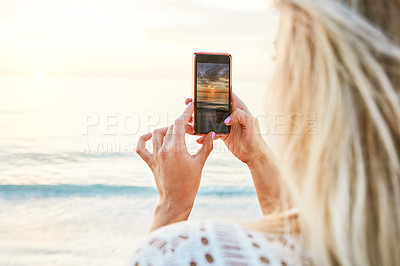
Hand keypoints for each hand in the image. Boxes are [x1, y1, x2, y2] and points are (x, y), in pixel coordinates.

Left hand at [136, 102, 214, 230]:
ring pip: (157, 133)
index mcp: (177, 149)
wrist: (176, 200)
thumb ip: (207, 146)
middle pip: (171, 128)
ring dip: (167, 129)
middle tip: (190, 129)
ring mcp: (155, 156)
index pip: (180, 124)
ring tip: (177, 133)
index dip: (185, 113)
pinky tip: (150, 136)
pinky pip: (141, 148)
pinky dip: (143, 139)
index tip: (190, 106)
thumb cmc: (190, 183)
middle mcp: (164, 150)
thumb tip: (212, 133)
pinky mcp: (150, 162)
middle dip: (181, 124)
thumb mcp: (200, 163)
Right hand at [185, 94, 282, 214]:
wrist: (254, 155)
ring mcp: (225, 124)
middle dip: (201, 104)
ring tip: (189, 122)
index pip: (226, 94)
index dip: (215, 90)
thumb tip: (226, 119)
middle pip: (213, 106)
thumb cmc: (256, 138)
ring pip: (209, 119)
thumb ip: (240, 116)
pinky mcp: (222, 134)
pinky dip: (203, 135)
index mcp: (238, 107)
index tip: (202, 88)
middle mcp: (231, 114)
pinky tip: (198, 138)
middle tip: (189, 103)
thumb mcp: (251, 123)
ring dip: (199, 120)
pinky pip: (210, 132)